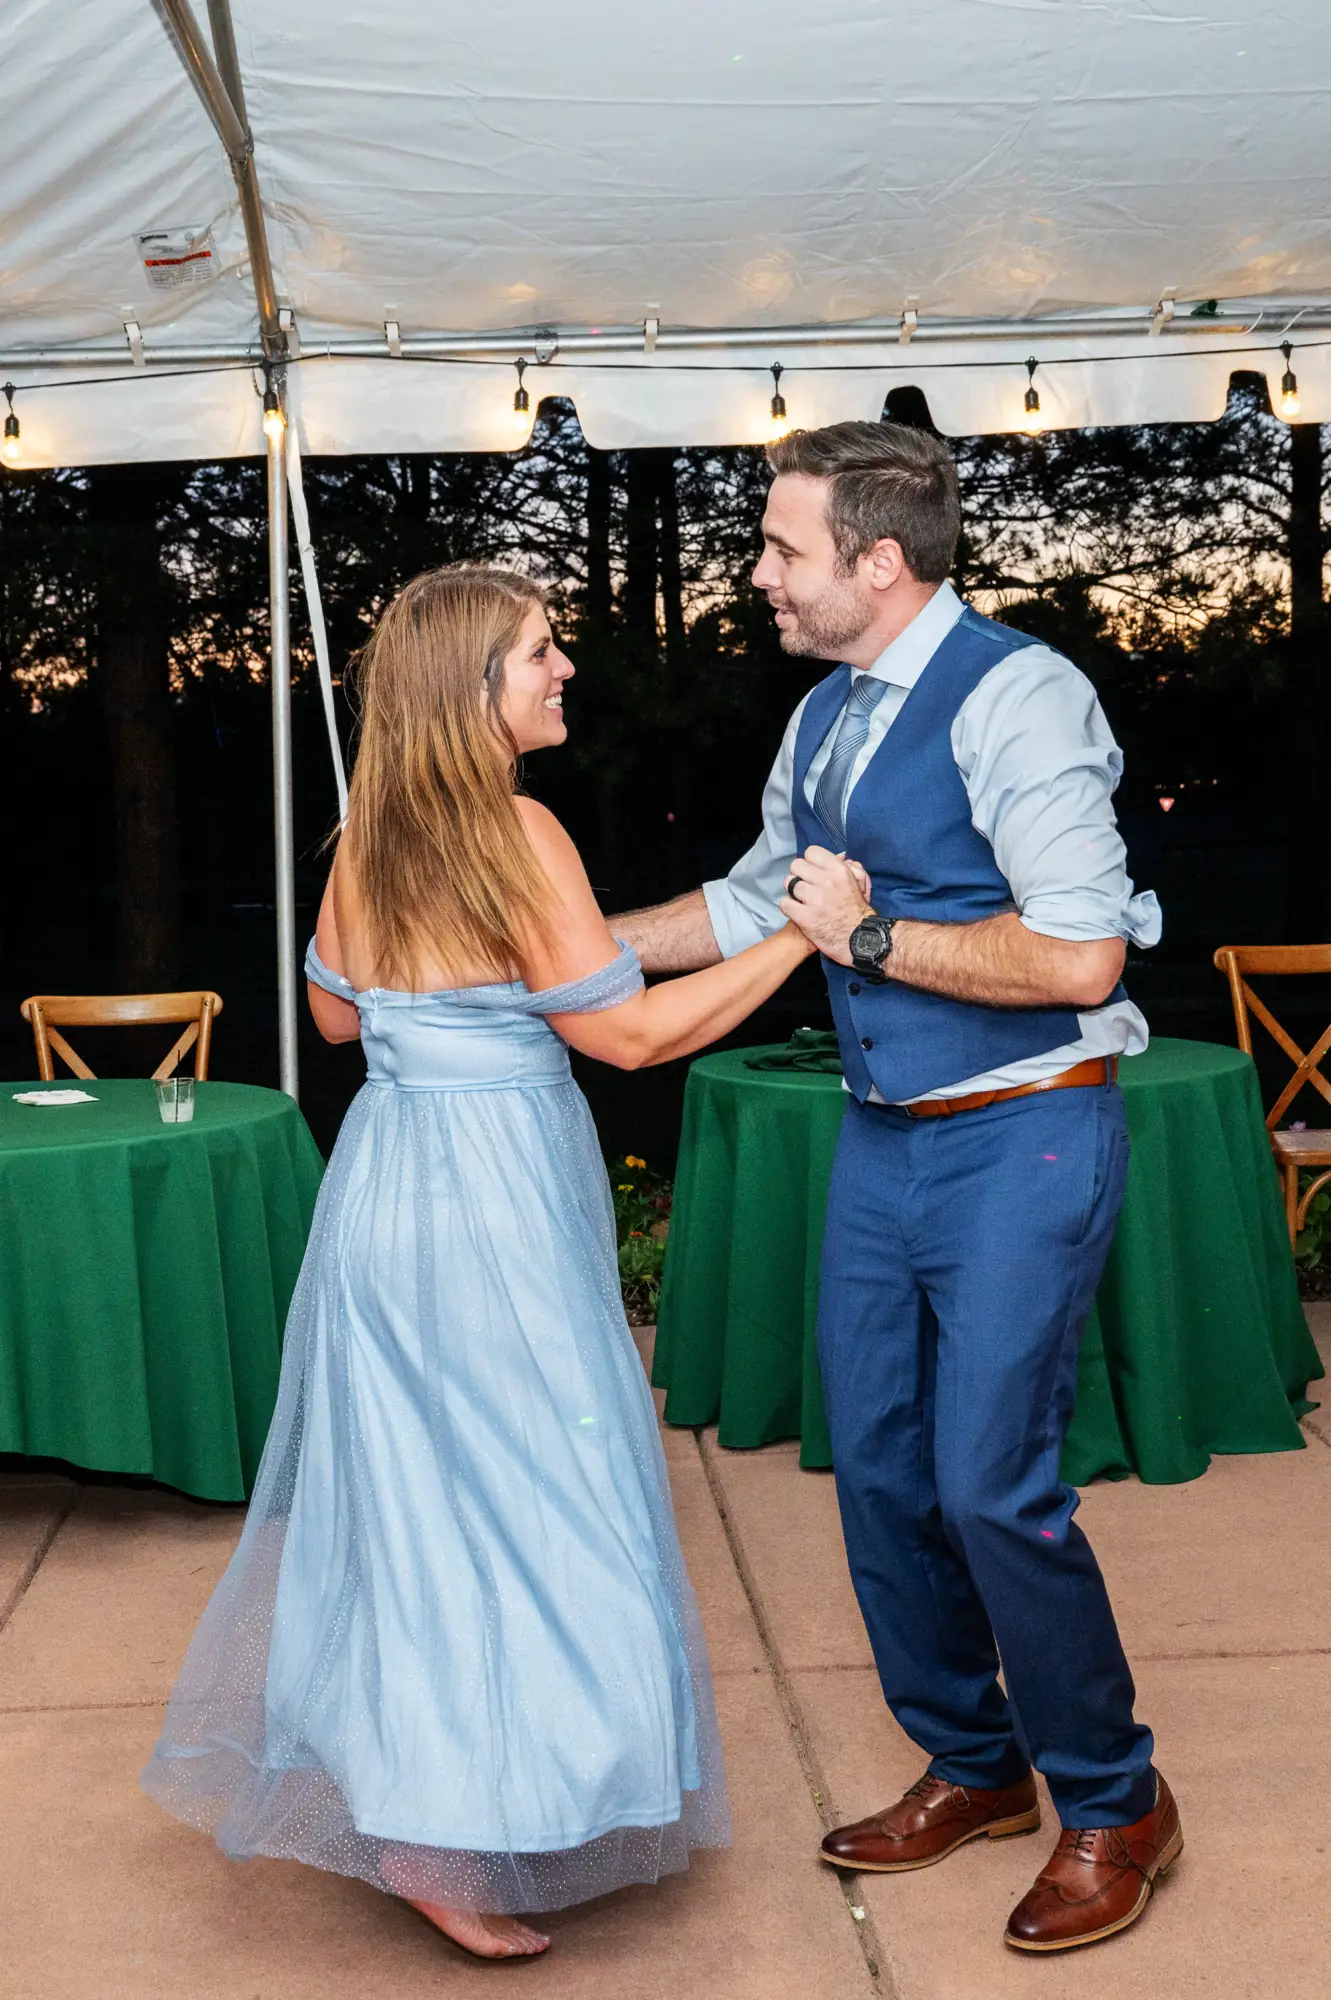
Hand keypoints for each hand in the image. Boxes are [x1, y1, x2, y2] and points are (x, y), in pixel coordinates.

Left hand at [778, 846, 874, 965]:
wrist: (859, 940)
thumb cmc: (859, 912)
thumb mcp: (861, 884)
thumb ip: (852, 867)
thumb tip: (840, 856)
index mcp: (839, 871)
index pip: (811, 852)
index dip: (810, 862)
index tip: (813, 872)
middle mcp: (826, 882)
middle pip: (796, 865)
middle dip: (799, 875)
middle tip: (805, 886)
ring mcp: (814, 900)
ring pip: (788, 883)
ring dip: (793, 892)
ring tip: (802, 900)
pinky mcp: (805, 917)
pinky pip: (784, 903)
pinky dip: (788, 907)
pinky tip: (797, 911)